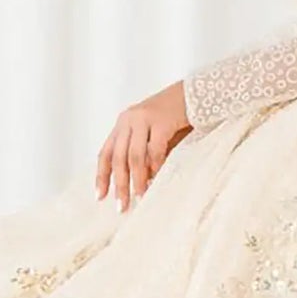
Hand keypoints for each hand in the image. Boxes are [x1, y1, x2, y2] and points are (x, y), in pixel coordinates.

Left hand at [96, 81, 192, 211]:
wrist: (195, 93)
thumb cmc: (175, 117)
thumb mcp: (152, 133)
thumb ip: (143, 153)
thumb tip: (139, 183)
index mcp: (123, 123)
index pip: (106, 153)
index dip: (102, 176)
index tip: (101, 196)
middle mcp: (129, 120)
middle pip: (118, 158)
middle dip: (120, 184)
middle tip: (122, 205)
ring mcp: (144, 119)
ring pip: (134, 156)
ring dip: (137, 179)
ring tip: (140, 196)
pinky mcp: (161, 121)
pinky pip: (155, 150)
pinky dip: (155, 166)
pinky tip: (157, 177)